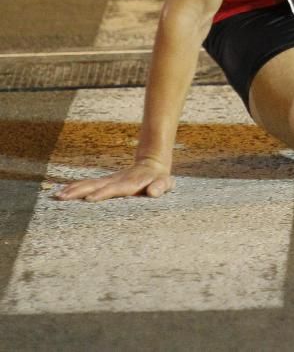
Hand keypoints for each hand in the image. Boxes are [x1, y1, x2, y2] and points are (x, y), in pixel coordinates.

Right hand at [54, 157, 174, 201]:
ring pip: (90, 183)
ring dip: (74, 189)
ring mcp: (110, 179)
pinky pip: (88, 184)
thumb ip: (160, 186)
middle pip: (98, 185)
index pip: (116, 188)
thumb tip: (153, 192)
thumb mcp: (165, 183)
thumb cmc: (160, 179)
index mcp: (132, 182)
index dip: (104, 193)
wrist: (153, 164)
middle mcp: (118, 180)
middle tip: (64, 197)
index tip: (89, 199)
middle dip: (81, 191)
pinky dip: (75, 187)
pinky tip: (62, 192)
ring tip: (58, 195)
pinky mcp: (105, 181)